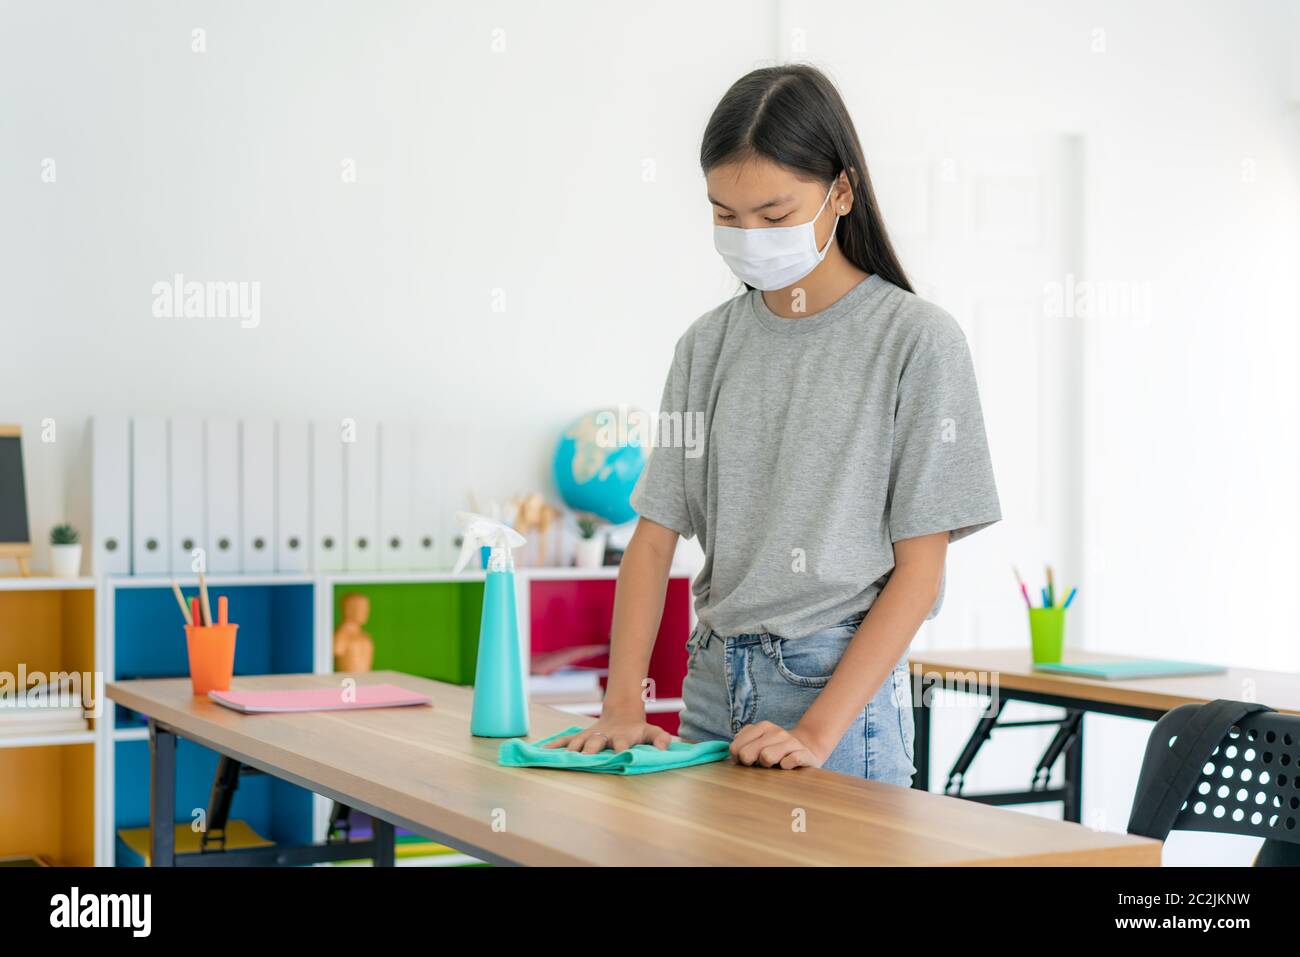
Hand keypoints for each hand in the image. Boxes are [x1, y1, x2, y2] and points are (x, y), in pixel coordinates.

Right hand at [542, 711, 671, 753]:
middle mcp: (604, 737)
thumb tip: (665, 747)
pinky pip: (565, 741)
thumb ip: (660, 738)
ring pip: (578, 741)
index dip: (621, 749)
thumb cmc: (638, 729)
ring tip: (558, 757)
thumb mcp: (652, 732)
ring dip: (570, 749)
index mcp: (622, 737)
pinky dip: (554, 745)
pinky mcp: (580, 737)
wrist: (621, 713)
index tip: (619, 755)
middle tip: (584, 757)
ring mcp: (590, 736)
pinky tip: (541, 751)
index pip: (622, 743)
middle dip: (590, 749)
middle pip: (595, 742)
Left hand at [730, 721, 825, 769]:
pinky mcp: (804, 754)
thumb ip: (743, 741)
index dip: (737, 758)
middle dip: (750, 762)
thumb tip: (734, 746)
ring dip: (767, 765)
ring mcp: (791, 742)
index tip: (745, 761)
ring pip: (766, 757)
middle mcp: (776, 732)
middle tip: (759, 763)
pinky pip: (788, 762)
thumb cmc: (777, 749)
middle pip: (747, 754)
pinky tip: (786, 766)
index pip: (736, 747)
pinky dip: (785, 767)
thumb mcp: (759, 741)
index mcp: (763, 727)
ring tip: (773, 765)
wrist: (808, 749)